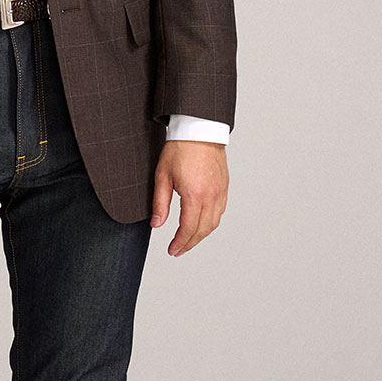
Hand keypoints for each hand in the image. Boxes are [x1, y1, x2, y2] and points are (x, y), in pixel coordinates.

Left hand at [151, 140, 227, 257]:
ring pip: (214, 223)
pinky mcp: (224, 187)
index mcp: (194, 195)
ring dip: (201, 235)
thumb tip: (157, 225)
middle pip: (203, 230)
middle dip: (190, 243)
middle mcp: (211, 196)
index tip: (172, 250)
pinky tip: (201, 223)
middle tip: (178, 250)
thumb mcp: (162, 176)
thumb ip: (160, 203)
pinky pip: (220, 212)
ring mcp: (220, 192)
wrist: (199, 130)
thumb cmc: (180, 149)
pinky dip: (211, 222)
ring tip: (188, 240)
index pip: (188, 228)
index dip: (180, 243)